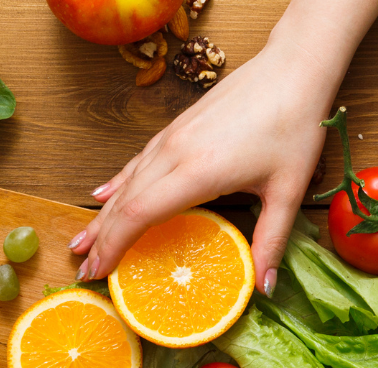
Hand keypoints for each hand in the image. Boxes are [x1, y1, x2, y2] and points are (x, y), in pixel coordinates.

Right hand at [70, 43, 329, 291]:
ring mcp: (173, 136)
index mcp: (198, 171)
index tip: (98, 272)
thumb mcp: (288, 192)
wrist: (293, 69)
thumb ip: (271, 241)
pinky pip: (138, 160)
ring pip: (127, 180)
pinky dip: (118, 182)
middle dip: (101, 237)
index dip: (114, 245)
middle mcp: (176, 152)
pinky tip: (104, 193)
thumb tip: (264, 288)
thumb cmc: (294, 125)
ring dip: (103, 212)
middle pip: (125, 201)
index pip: (139, 214)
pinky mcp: (178, 126)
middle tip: (83, 270)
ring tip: (83, 240)